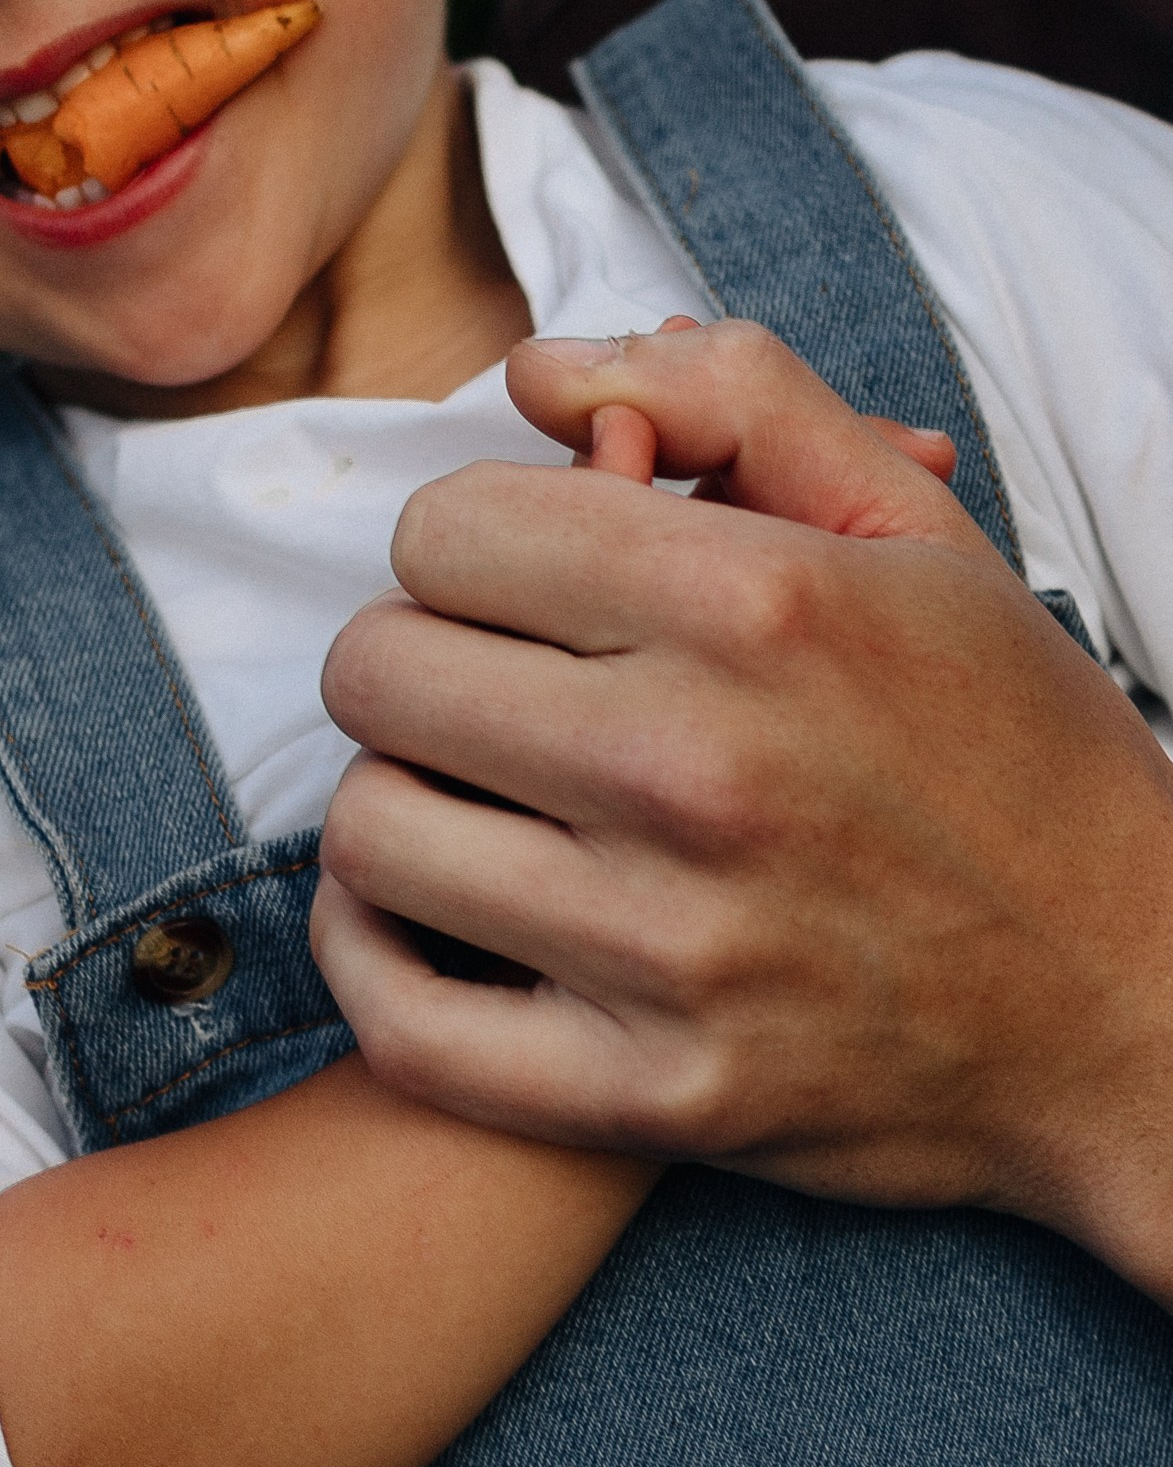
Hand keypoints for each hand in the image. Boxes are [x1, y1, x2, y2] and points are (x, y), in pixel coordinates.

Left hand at [311, 318, 1172, 1302]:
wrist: (1137, 1008)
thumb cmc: (1014, 758)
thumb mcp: (915, 536)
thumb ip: (734, 398)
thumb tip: (535, 370)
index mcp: (754, 606)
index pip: (443, 529)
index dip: (477, 544)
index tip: (534, 585)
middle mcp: (699, 768)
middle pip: (378, 669)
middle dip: (426, 660)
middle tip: (505, 691)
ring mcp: (672, 948)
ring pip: (370, 831)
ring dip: (405, 805)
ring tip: (486, 802)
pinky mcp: (657, 1096)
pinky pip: (404, 1023)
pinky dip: (375, 962)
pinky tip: (427, 916)